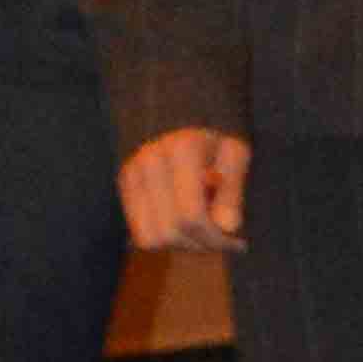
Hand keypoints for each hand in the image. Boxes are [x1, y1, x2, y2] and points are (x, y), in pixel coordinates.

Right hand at [119, 125, 248, 253]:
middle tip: (226, 241)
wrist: (181, 116)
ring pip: (151, 239)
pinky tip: (188, 226)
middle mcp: (149, 161)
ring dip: (183, 245)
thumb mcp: (236, 156)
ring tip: (206, 231)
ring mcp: (131, 174)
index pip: (191, 216)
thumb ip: (233, 190)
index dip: (216, 238)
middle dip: (202, 245)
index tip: (239, 242)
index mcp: (181, 149)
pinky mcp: (124, 187)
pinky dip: (166, 239)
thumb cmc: (217, 141)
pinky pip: (141, 234)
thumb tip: (228, 227)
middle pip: (170, 232)